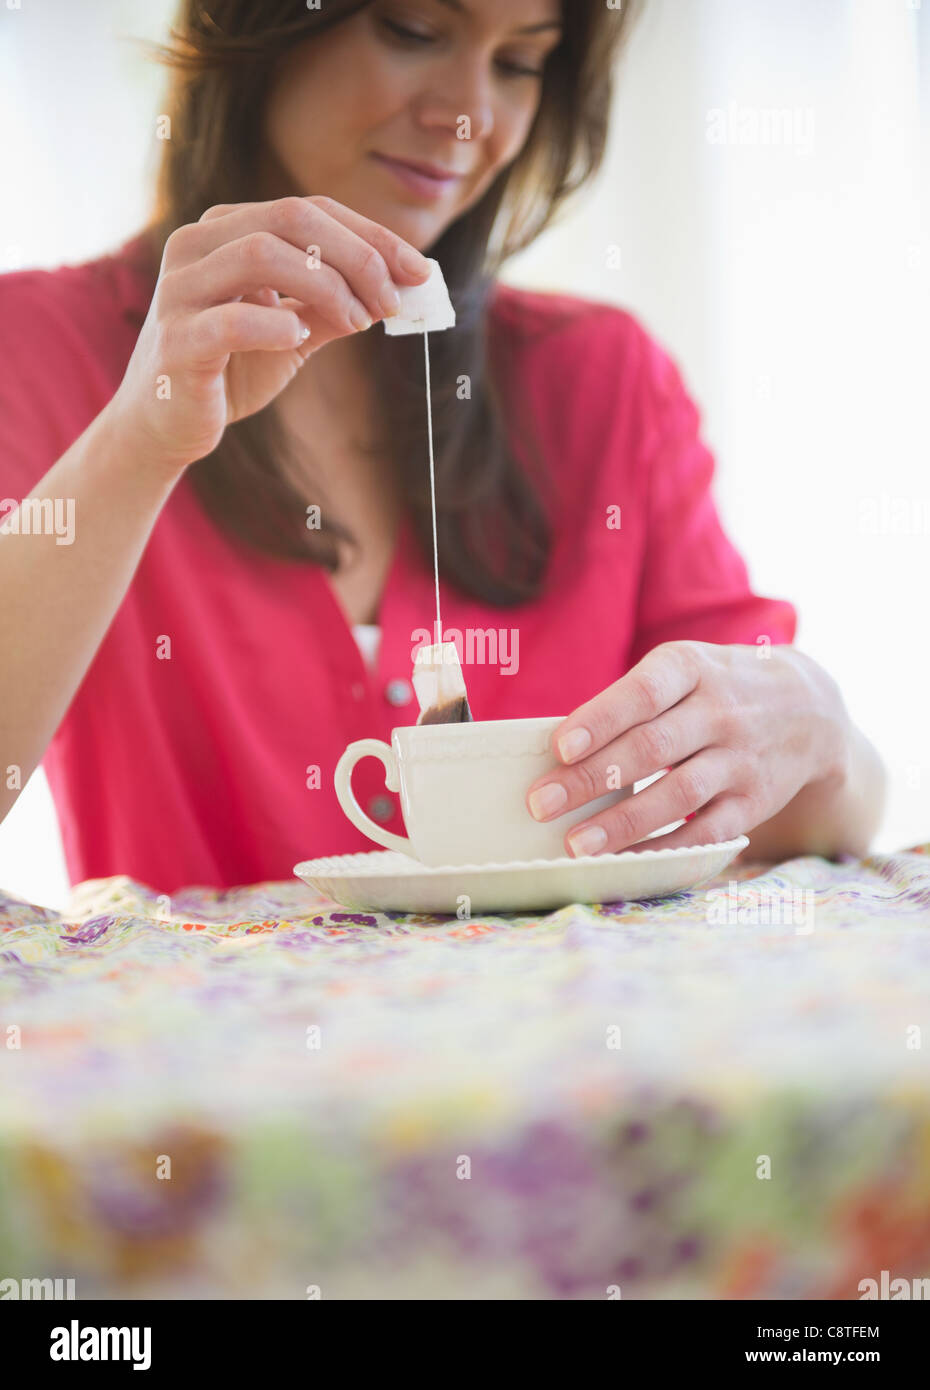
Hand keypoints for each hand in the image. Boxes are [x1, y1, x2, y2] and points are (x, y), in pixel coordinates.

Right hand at [110, 195, 431, 475]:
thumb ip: (336, 305)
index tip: (419, 272)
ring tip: (356, 322)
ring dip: (325, 286)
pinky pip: (230, 321)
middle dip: (356, 256)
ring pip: (259, 254)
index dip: (371, 236)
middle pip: (288, 218)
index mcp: (226, 231)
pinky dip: (274, 325)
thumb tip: (398, 290)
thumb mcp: (295, 331)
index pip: (309, 210)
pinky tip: (299, 337)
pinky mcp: (176, 342)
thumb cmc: (231, 369)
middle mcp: (196, 245)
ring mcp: (180, 290)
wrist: (168, 424)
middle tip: (392, 300)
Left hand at [525, 641, 847, 855]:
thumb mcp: (682, 670)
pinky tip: (625, 861)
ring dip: (623, 823)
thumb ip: (629, 701)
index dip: (601, 720)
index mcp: (692, 668)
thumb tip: (560, 751)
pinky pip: (707, 831)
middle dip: (591, 779)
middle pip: (651, 748)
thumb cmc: (714, 688)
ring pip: (678, 794)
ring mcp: (741, 758)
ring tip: (576, 844)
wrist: (809, 708)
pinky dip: (665, 848)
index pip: (644, 693)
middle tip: (540, 804)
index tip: (559, 747)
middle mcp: (721, 711)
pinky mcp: (755, 801)